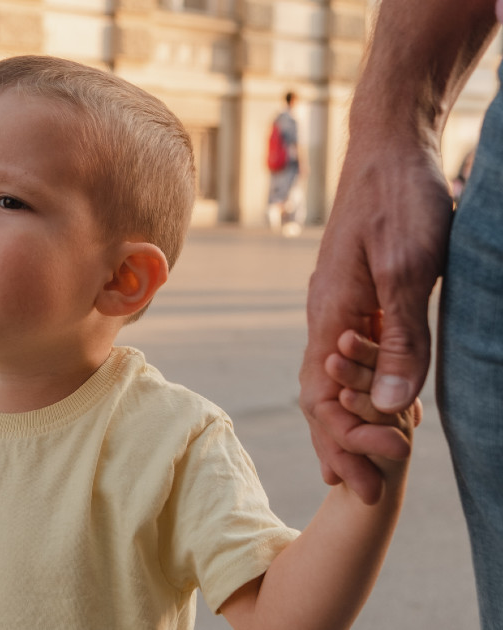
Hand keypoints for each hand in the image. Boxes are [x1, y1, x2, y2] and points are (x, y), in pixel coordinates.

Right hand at [299, 137, 450, 503]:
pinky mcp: (354, 294)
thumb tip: (389, 405)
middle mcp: (324, 316)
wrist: (387, 145)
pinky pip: (349, 355)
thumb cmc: (400, 200)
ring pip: (333, 378)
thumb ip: (403, 338)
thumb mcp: (412, 270)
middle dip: (341, 445)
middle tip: (366, 491)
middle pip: (321, 396)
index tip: (366, 485)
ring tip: (368, 461)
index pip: (322, 398)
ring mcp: (337, 304)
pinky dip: (360, 389)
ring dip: (349, 422)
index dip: (342, 444)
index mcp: (330, 315)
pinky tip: (379, 402)